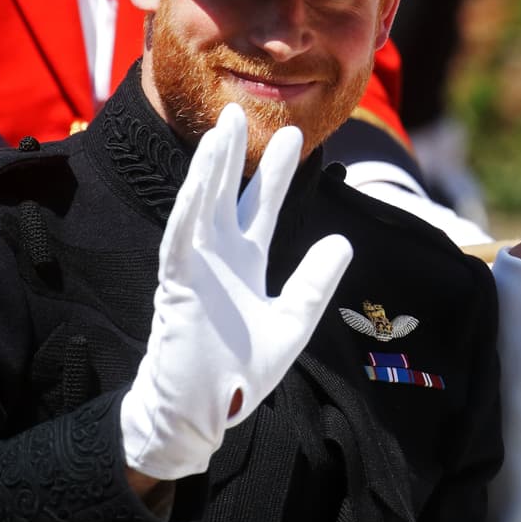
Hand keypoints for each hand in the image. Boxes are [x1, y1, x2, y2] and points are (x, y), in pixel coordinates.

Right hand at [120, 103, 353, 480]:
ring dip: (209, 168)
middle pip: (228, 194)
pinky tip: (200, 180)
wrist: (204, 411)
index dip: (273, 173)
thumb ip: (316, 282)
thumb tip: (343, 241)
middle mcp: (219, 257)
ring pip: (201, 206)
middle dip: (237, 154)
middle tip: (245, 110)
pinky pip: (181, 238)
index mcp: (245, 263)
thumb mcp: (294, 321)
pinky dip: (190, 208)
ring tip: (222, 129)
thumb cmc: (242, 372)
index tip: (293, 137)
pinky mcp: (177, 285)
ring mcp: (196, 268)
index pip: (261, 207)